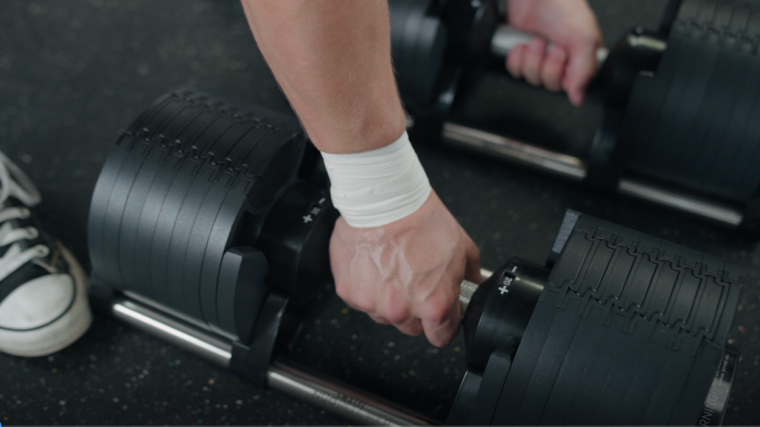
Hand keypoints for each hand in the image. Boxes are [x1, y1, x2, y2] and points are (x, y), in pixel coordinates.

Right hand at [329, 190, 481, 346]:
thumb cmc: (421, 221)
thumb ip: (471, 276)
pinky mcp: (349, 293)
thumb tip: (474, 287)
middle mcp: (401, 310)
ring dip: (389, 300)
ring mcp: (372, 303)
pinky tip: (375, 265)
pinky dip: (367, 287)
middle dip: (415, 310)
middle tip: (414, 280)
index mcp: (433, 305)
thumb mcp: (462, 248)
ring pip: (384, 315)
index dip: (442, 324)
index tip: (439, 313)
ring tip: (393, 268)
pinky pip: (362, 300)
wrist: (385, 200)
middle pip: (411, 328)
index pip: (440, 337)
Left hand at [505, 0, 602, 105]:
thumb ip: (585, 70)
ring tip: (536, 40)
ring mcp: (539, 59)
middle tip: (550, 46)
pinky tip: (521, 44)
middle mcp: (560, 62)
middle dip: (547, 65)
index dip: (563, 75)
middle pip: (550, 85)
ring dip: (532, 59)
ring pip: (531, 78)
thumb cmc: (563, 7)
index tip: (562, 56)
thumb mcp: (584, 38)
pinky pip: (515, 71)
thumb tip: (579, 97)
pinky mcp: (521, 55)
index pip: (570, 87)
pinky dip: (516, 58)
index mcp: (580, 59)